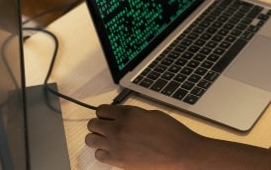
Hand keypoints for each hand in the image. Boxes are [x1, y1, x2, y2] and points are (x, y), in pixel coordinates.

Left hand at [86, 104, 201, 168]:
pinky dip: (103, 152)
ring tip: (108, 139)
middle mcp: (119, 129)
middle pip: (92, 124)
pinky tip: (113, 150)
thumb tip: (122, 117)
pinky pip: (99, 155)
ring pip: (90, 140)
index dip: (104, 113)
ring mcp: (117, 146)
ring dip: (98, 138)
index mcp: (128, 114)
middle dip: (99, 124)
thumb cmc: (171, 133)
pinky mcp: (119, 161)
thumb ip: (133, 114)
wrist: (180, 152)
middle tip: (107, 127)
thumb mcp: (152, 114)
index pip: (101, 110)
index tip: (108, 116)